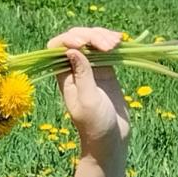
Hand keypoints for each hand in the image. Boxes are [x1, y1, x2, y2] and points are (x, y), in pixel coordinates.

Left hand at [50, 26, 129, 157]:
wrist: (112, 140)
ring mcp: (91, 67)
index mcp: (64, 76)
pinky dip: (112, 41)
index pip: (57, 47)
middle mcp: (75, 69)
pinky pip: (106, 48)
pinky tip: (120, 42)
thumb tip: (71, 49)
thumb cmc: (96, 126)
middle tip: (109, 46)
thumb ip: (82, 75)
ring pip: (93, 40)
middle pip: (77, 38)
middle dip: (91, 36)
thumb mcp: (88, 101)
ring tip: (117, 43)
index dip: (69, 39)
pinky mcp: (107, 69)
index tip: (83, 43)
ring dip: (104, 36)